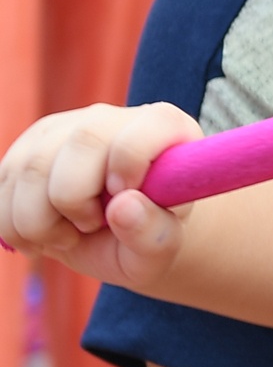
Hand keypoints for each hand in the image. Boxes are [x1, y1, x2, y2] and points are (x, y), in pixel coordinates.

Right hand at [0, 102, 200, 283]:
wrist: (118, 234)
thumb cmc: (147, 235)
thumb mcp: (161, 248)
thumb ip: (154, 233)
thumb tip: (123, 208)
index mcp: (163, 129)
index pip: (141, 132)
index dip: (128, 169)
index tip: (122, 204)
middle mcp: (109, 118)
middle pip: (79, 143)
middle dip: (75, 202)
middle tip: (91, 227)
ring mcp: (62, 128)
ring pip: (29, 167)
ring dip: (39, 222)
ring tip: (67, 237)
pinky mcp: (26, 148)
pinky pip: (1, 184)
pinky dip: (13, 224)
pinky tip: (42, 234)